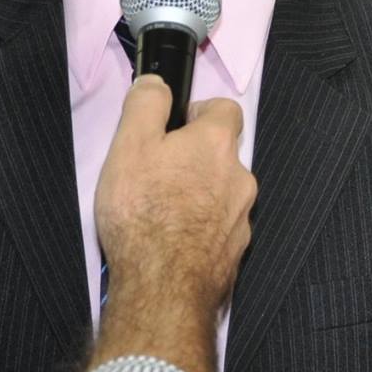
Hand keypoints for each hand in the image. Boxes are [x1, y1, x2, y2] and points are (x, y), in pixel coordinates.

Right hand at [90, 77, 255, 371]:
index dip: (198, 112)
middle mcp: (239, 179)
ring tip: (160, 214)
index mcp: (216, 145)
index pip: (225, 109)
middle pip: (221, 156)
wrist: (162, 288)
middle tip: (157, 175)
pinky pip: (218, 232)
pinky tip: (170, 243)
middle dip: (194, 160)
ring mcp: (241, 220)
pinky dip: (199, 232)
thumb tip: (157, 83)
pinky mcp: (234, 255)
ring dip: (198, 198)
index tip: (174, 127)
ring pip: (221, 195)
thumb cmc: (143, 214)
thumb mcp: (130, 145)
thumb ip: (146, 104)